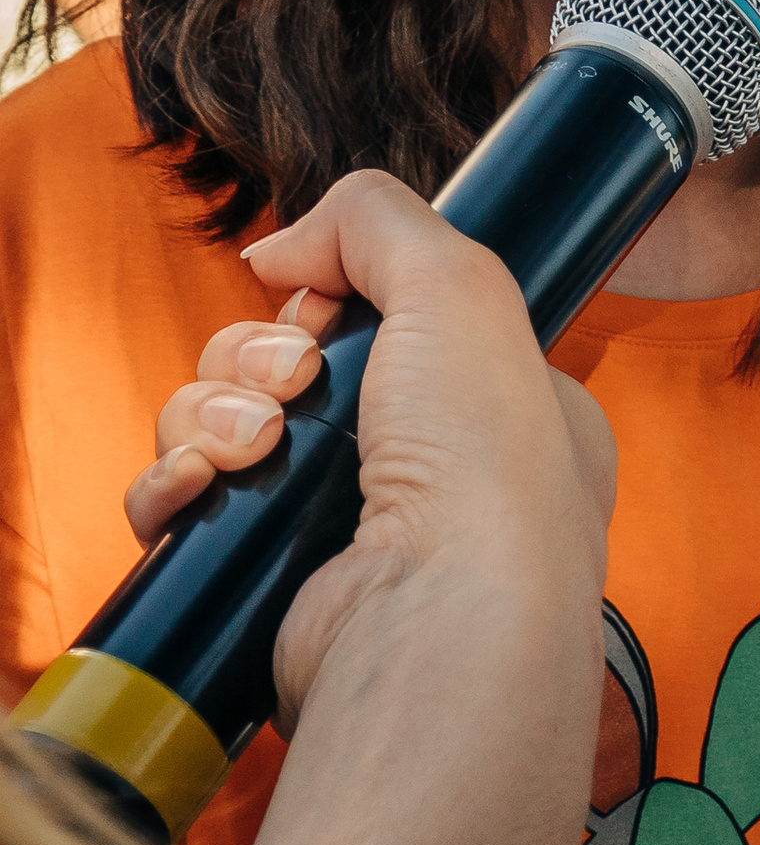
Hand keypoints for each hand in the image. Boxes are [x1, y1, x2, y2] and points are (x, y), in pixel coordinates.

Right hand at [125, 169, 613, 728]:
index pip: (385, 324)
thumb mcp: (464, 286)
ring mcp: (344, 534)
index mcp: (497, 411)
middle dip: (258, 356)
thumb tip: (282, 249)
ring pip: (224, 428)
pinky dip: (177, 485)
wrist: (439, 624)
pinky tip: (203, 486)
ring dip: (211, 413)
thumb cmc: (485, 469)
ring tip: (255, 443)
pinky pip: (188, 506)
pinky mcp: (272, 583)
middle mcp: (429, 475)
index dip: (333, 301)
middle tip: (293, 382)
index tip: (327, 309)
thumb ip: (379, 220)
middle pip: (286, 367)